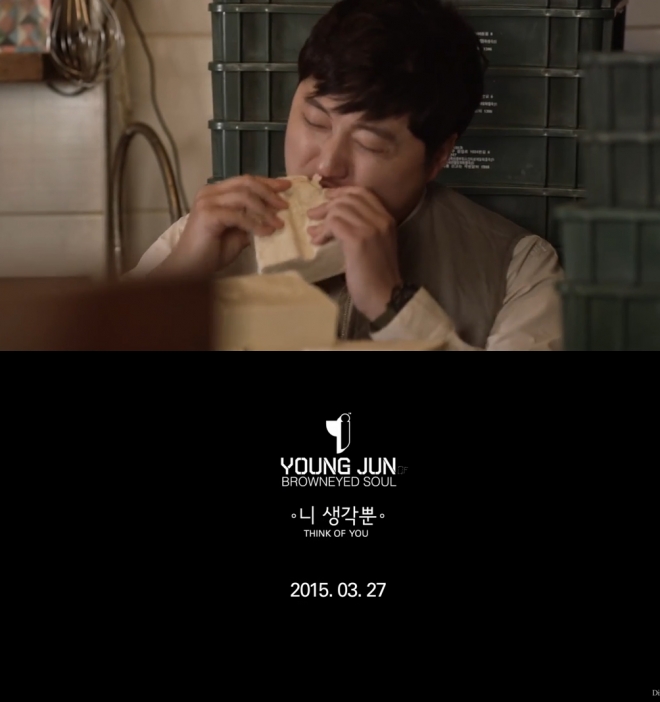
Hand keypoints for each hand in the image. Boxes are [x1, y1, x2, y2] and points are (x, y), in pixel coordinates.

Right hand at [151, 175, 290, 277]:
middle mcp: (210, 192)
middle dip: (269, 192)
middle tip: (285, 205)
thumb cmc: (211, 253)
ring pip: (244, 197)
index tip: (286, 186)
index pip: (245, 181)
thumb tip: (273, 218)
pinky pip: (238, 215)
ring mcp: (207, 202)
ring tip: (278, 223)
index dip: (267, 182)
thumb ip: (251, 222)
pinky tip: (267, 232)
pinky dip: (255, 224)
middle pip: (246, 183)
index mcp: (216, 192)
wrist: (190, 268)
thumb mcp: (238, 234)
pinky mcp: (208, 215)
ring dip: (265, 210)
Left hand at [307, 186, 401, 320]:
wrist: (385, 296)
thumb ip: (362, 229)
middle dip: (327, 205)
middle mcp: (380, 219)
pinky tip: (317, 241)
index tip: (327, 199)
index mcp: (387, 219)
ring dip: (322, 221)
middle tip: (313, 215)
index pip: (363, 193)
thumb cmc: (377, 276)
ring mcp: (370, 228)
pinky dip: (322, 231)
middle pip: (348, 198)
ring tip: (314, 232)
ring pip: (339, 209)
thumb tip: (334, 218)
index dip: (342, 192)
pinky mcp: (358, 240)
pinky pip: (334, 223)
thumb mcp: (374, 245)